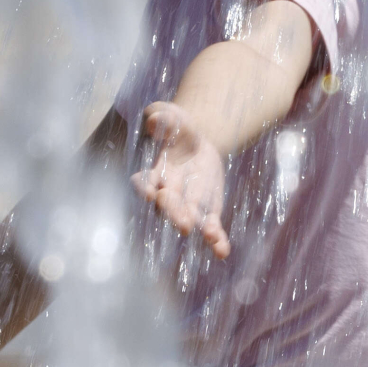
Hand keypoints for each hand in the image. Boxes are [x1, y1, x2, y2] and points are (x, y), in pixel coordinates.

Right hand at [131, 101, 230, 258]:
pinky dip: (216, 239)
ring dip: (198, 229)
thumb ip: (162, 117)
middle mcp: (168, 193)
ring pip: (190, 219)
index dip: (146, 188)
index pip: (145, 182)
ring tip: (210, 236)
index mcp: (155, 171)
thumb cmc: (176, 127)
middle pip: (168, 206)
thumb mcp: (170, 115)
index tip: (152, 193)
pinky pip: (210, 227)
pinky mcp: (207, 211)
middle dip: (174, 214)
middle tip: (184, 222)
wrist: (197, 141)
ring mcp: (188, 205)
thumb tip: (154, 120)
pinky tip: (222, 250)